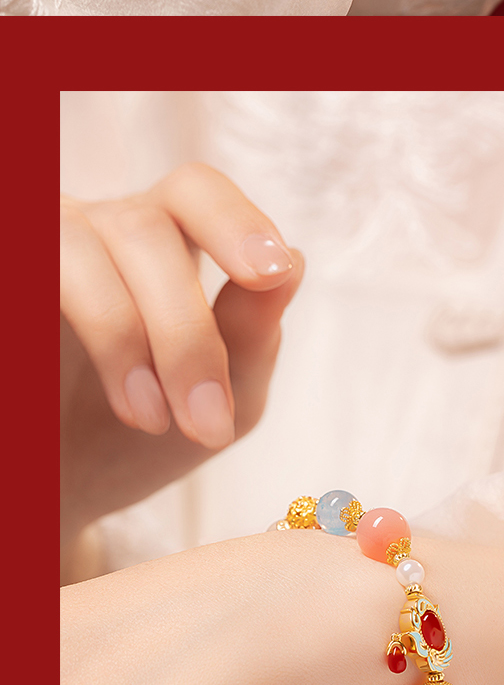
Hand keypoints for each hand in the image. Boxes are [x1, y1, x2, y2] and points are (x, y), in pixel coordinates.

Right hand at [60, 163, 302, 558]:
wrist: (69, 491)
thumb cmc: (154, 435)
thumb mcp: (226, 398)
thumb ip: (253, 335)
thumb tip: (294, 262)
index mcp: (169, 238)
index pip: (198, 193)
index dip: (233, 221)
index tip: (268, 274)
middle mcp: (103, 229)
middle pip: (147, 229)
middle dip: (185, 329)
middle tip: (208, 422)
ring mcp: (46, 251)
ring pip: (77, 245)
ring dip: (122, 334)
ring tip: (150, 419)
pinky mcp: (15, 286)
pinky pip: (32, 269)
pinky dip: (80, 324)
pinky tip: (110, 396)